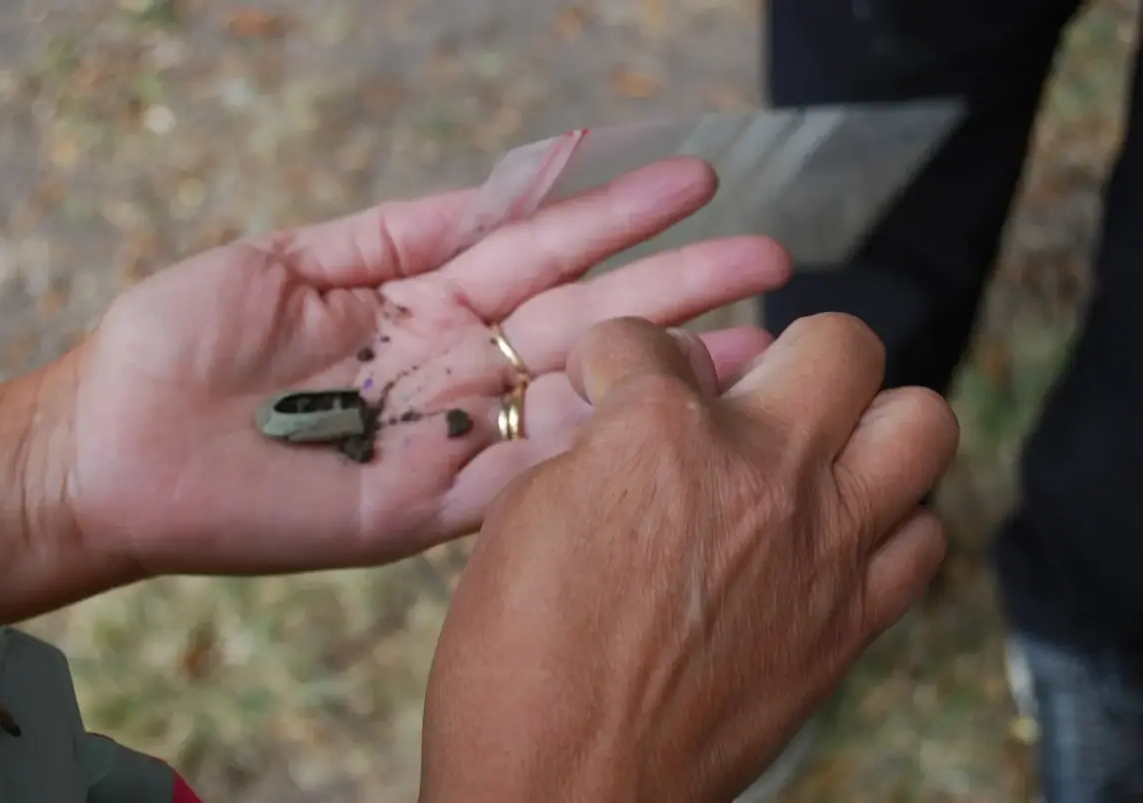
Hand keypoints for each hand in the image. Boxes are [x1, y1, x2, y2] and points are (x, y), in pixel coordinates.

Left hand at [57, 157, 788, 574]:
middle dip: (675, 287)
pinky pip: (519, 476)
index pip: (541, 248)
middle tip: (769, 261)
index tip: (697, 184)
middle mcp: (451, 366)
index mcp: (423, 300)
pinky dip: (590, 453)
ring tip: (756, 351)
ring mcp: (446, 438)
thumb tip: (509, 183)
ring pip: (571, 400)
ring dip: (662, 377)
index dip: (620, 216)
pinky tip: (665, 430)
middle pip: (582, 317)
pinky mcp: (422, 509)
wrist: (112, 447)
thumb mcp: (292, 256)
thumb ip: (405, 230)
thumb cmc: (181, 340)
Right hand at [420, 316, 958, 802]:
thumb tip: (633, 415)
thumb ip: (600, 442)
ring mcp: (824, 546)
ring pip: (921, 421)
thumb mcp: (524, 514)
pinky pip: (922, 537)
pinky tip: (829, 536)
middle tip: (740, 396)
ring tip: (811, 454)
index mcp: (658, 433)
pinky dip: (885, 522)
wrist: (562, 794)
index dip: (617, 356)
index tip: (611, 379)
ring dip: (865, 422)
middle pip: (838, 342)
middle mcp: (761, 470)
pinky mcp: (852, 622)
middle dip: (781, 350)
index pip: (649, 340)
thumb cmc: (515, 661)